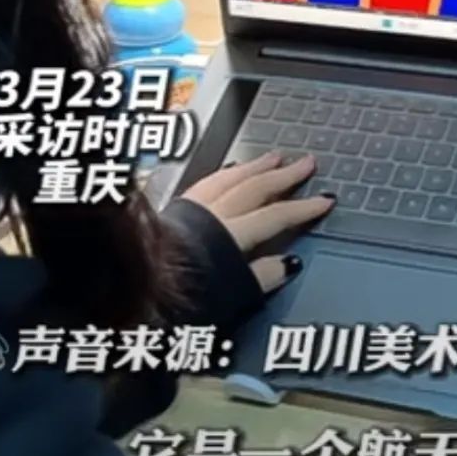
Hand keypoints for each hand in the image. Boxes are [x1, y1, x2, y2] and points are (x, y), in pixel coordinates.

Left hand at [181, 151, 333, 291]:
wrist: (130, 290)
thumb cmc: (179, 298)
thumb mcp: (227, 296)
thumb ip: (259, 277)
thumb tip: (289, 263)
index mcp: (230, 235)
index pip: (276, 216)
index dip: (304, 208)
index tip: (326, 200)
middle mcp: (213, 214)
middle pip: (256, 188)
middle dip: (284, 175)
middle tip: (306, 162)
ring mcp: (193, 208)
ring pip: (231, 178)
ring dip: (255, 167)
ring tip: (274, 157)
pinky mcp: (175, 209)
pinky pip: (208, 181)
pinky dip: (225, 173)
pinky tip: (230, 170)